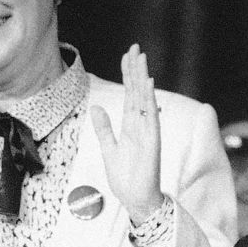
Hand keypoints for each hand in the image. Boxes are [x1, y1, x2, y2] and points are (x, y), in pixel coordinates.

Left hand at [91, 44, 163, 222]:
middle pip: (137, 91)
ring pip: (144, 98)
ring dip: (142, 78)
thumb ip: (104, 128)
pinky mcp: (151, 141)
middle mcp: (140, 125)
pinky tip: (147, 84)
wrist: (136, 199)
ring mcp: (147, 131)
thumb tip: (96, 107)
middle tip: (135, 47)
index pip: (129, 94)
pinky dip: (149, 100)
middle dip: (135, 69)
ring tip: (141, 58)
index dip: (128, 74)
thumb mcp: (108, 149)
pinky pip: (150, 116)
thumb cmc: (126, 178)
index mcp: (130, 125)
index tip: (127, 55)